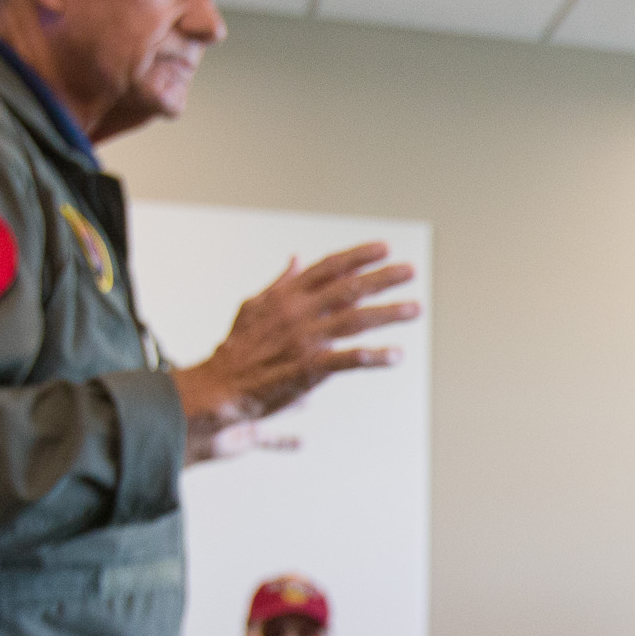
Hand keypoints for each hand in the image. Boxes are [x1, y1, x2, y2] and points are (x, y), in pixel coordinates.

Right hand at [173, 242, 418, 462]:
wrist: (220, 387)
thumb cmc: (237, 349)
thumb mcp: (253, 306)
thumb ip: (280, 283)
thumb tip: (296, 258)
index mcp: (286, 296)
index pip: (329, 267)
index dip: (358, 256)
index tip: (384, 249)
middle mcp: (298, 312)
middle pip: (349, 288)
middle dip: (384, 278)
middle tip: (411, 271)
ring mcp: (305, 340)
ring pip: (355, 320)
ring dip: (389, 313)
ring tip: (414, 308)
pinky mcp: (309, 368)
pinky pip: (349, 360)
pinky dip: (374, 357)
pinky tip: (395, 355)